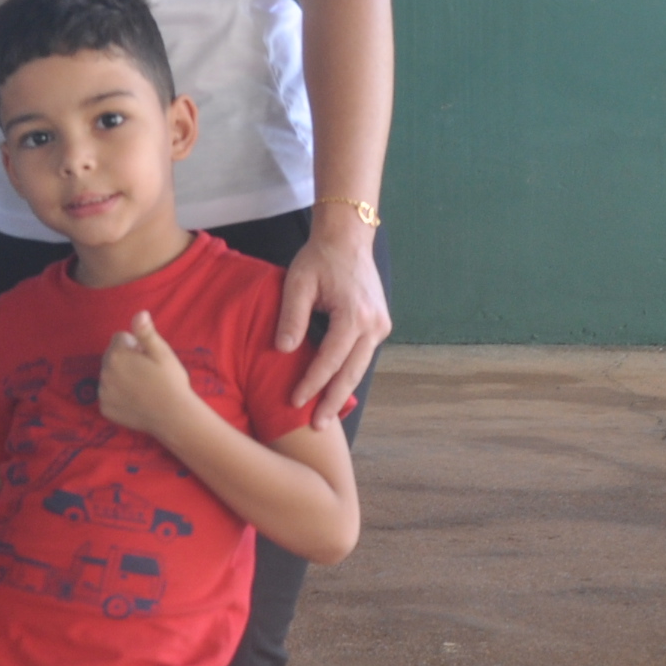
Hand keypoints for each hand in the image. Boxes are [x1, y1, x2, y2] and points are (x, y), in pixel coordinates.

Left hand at [98, 309, 205, 439]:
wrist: (174, 417)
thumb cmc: (171, 382)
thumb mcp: (162, 352)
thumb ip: (146, 332)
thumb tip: (139, 313)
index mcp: (116, 355)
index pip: (120, 338)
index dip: (136, 346)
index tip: (148, 358)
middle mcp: (104, 372)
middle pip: (112, 356)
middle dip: (126, 359)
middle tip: (146, 372)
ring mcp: (103, 392)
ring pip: (110, 375)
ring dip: (121, 377)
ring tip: (142, 387)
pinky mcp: (104, 408)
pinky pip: (108, 394)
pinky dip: (118, 395)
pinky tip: (135, 400)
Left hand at [276, 213, 391, 411]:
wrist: (348, 239)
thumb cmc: (319, 258)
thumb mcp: (297, 282)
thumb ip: (291, 317)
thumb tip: (283, 351)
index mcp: (354, 315)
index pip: (330, 360)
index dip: (312, 383)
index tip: (294, 401)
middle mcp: (373, 324)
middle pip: (351, 372)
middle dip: (333, 400)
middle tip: (316, 426)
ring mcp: (381, 326)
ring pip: (359, 368)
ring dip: (342, 391)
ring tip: (325, 416)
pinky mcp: (380, 325)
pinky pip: (363, 356)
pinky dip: (348, 374)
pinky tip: (334, 391)